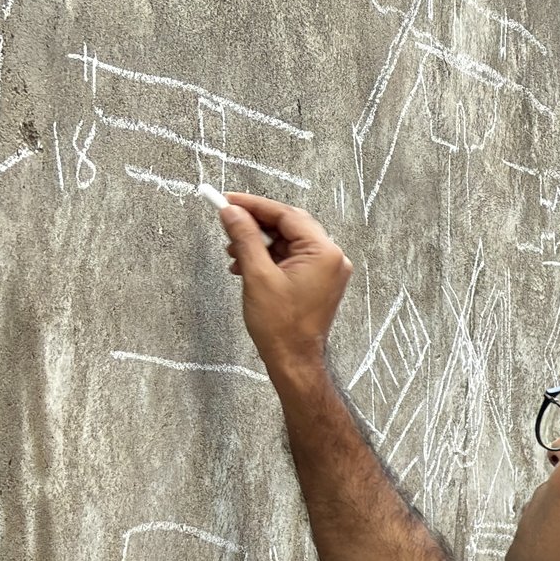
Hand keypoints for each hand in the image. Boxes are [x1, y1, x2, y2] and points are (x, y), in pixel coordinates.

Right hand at [218, 193, 351, 377]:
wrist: (293, 360)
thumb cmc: (281, 326)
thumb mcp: (257, 274)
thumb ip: (245, 237)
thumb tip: (232, 211)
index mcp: (324, 253)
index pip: (286, 214)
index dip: (254, 205)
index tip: (228, 200)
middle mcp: (331, 258)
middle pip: (288, 225)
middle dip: (255, 224)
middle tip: (228, 222)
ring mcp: (327, 270)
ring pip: (287, 241)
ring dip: (258, 243)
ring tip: (232, 253)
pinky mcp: (318, 281)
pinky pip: (291, 258)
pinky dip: (268, 257)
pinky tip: (245, 265)